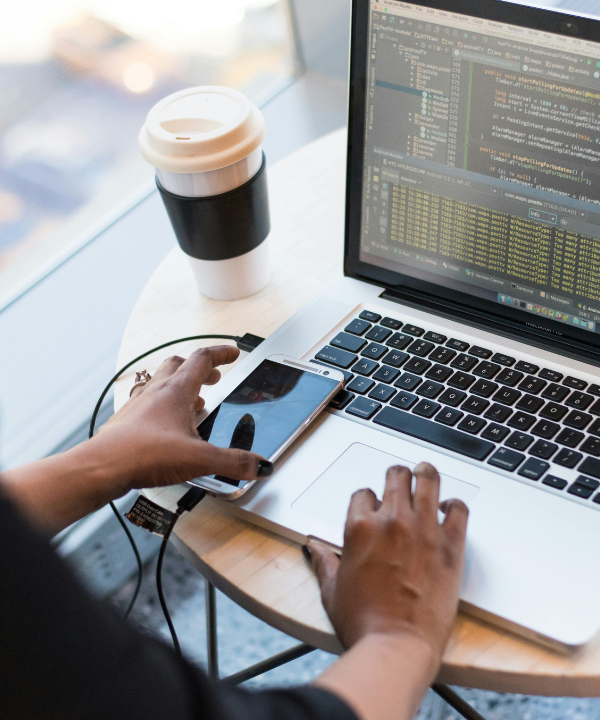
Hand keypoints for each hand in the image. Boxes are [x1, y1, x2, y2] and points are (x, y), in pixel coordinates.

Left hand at [91, 345, 269, 490]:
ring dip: (179, 385)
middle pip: (178, 364)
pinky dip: (161, 405)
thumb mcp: (200, 459)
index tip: (233, 353)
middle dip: (199, 368)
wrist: (102, 467)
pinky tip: (166, 425)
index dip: (221, 354)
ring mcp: (138, 405)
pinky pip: (147, 402)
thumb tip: (259, 465)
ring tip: (193, 402)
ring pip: (160, 381)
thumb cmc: (144, 454)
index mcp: (176, 391)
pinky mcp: (127, 421)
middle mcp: (156, 392)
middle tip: (213, 377)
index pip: (202, 359)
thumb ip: (233, 463)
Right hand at [308, 463, 467, 662]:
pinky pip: (459, 509)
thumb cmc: (364, 622)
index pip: (364, 493)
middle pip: (396, 476)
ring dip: (425, 474)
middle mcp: (391, 520)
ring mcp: (423, 529)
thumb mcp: (331, 589)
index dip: (369, 499)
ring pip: (428, 479)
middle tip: (401, 481)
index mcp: (360, 527)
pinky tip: (450, 508)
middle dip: (397, 476)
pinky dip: (455, 505)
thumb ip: (323, 561)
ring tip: (425, 473)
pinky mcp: (451, 545)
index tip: (374, 508)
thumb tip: (313, 547)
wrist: (396, 646)